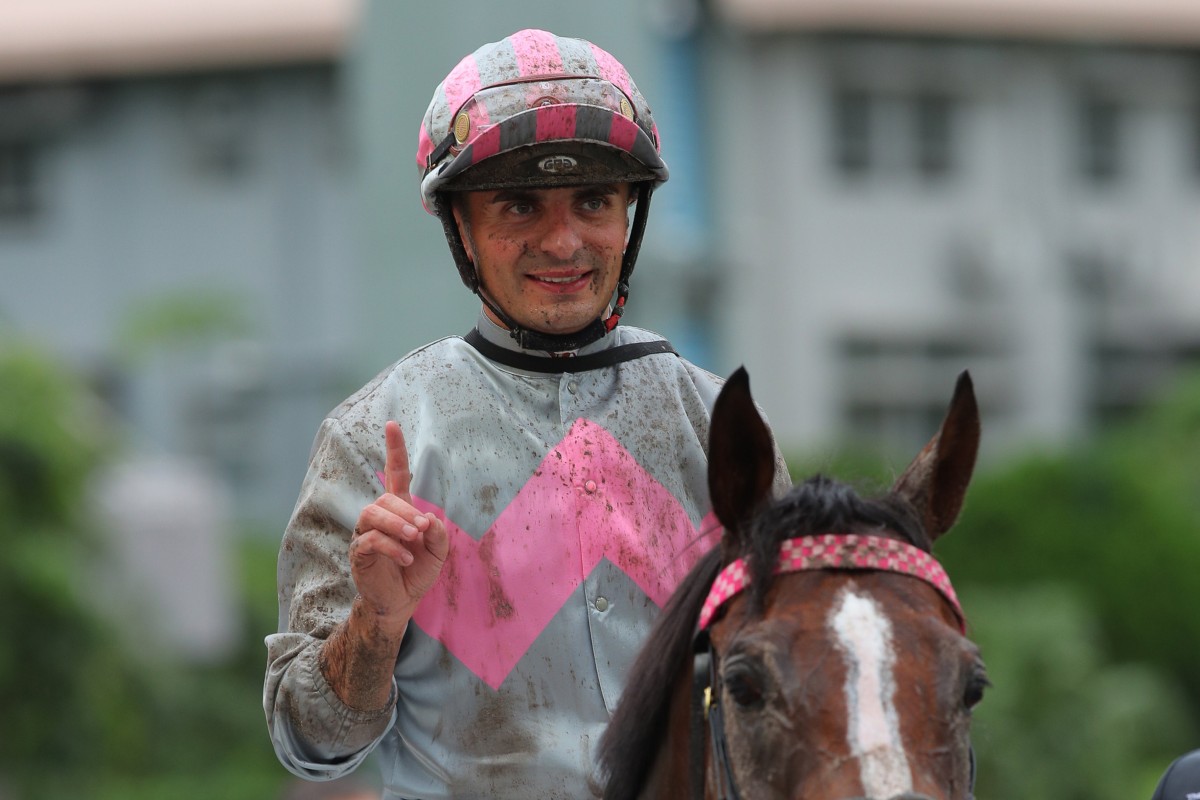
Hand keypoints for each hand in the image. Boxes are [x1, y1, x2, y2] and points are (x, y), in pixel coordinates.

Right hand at [349, 421, 447, 625]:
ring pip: (373, 513)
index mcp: (399, 510)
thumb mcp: (438, 553)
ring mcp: (366, 534)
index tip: (392, 423)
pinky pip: (370, 540)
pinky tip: (406, 559)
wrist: (401, 602)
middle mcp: (379, 517)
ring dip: (397, 524)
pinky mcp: (359, 553)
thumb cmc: (417, 572)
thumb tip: (430, 519)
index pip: (395, 473)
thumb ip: (438, 534)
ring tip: (414, 538)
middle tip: (422, 529)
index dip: (395, 449)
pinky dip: (391, 547)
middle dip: (406, 511)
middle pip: (386, 499)